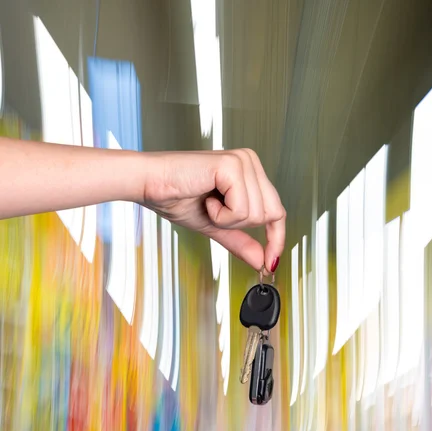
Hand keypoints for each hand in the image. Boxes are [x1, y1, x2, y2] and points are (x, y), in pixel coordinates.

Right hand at [141, 149, 285, 271]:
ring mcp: (243, 161)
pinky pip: (242, 209)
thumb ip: (240, 240)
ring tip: (208, 204)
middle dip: (240, 225)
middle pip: (271, 214)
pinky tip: (206, 200)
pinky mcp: (232, 165)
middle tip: (215, 214)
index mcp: (249, 172)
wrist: (150, 185)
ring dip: (227, 220)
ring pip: (257, 214)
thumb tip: (261, 260)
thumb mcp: (216, 226)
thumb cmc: (175, 196)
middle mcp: (249, 162)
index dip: (276, 239)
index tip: (271, 263)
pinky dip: (221, 215)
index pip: (276, 211)